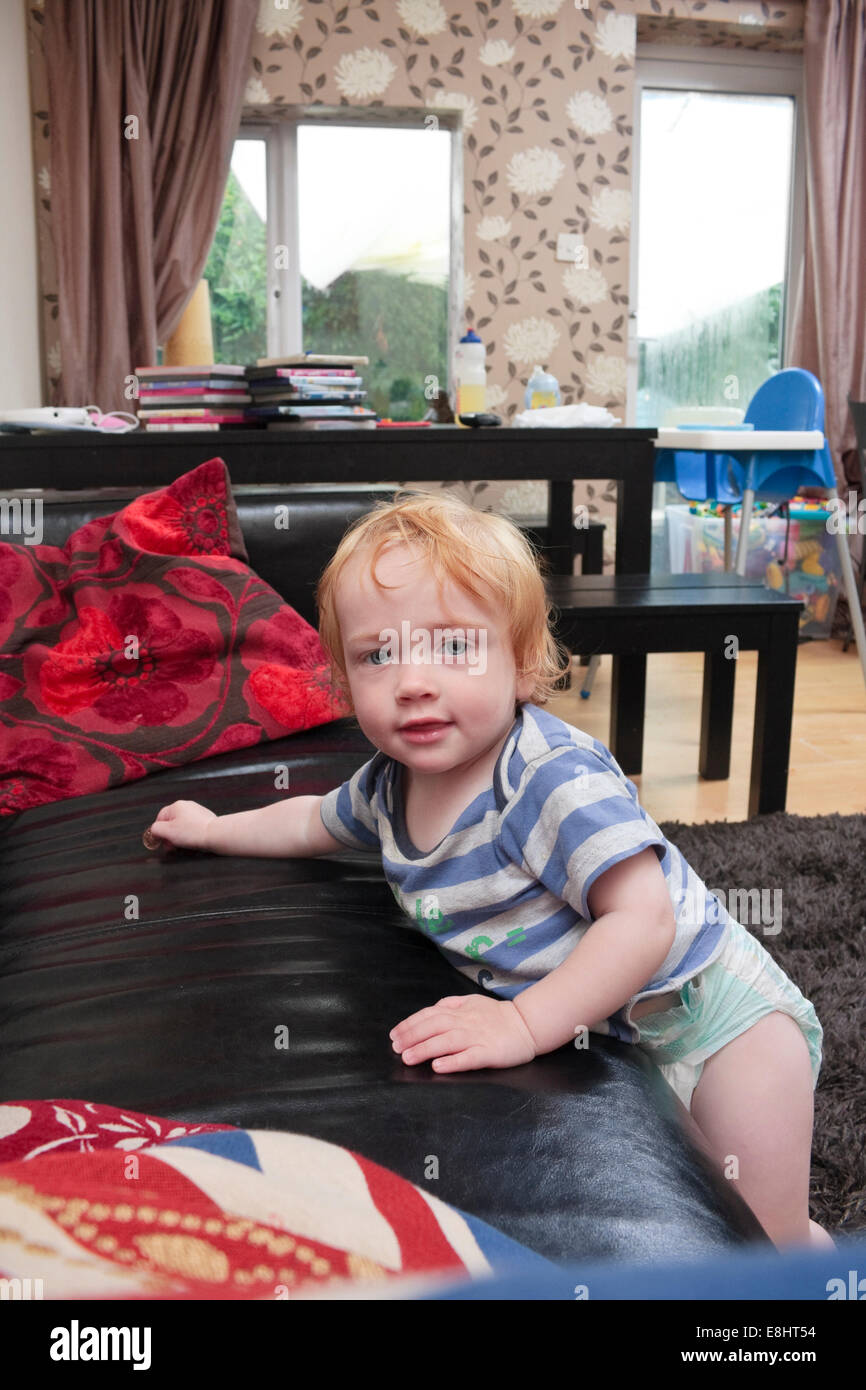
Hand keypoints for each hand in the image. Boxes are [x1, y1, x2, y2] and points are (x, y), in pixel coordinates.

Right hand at [143, 800, 216, 851]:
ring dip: (180, 837)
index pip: (160, 818)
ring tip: (183, 846)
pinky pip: (193, 828)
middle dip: (170, 836)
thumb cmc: (193, 832)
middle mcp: (187, 806)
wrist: (215, 834)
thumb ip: (155, 830)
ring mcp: (197, 812)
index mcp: (176, 806)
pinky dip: (191, 836)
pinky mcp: (206, 819)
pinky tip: (193, 842)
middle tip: (171, 846)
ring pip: (182, 826)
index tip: (160, 842)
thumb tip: (154, 831)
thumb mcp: (167, 832)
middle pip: (172, 822)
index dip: (159, 832)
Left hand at [389, 994, 537, 1073]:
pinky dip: (452, 1061)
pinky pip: (469, 1057)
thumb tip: (433, 1008)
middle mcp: (466, 1022)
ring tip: (408, 1058)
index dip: (410, 1024)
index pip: (429, 1015)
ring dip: (425, 1049)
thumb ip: (452, 1004)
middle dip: (412, 1036)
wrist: (528, 1024)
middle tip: (395, 1048)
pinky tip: (438, 1066)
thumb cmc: (498, 1016)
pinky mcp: (489, 1053)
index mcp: (460, 1010)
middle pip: (434, 1026)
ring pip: (447, 1041)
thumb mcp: (473, 1002)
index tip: (394, 1035)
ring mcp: (478, 1037)